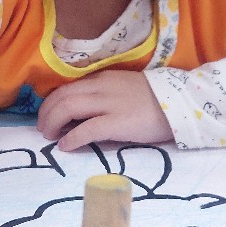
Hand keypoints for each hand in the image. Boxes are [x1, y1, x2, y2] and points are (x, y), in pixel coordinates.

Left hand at [37, 70, 173, 150]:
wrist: (182, 104)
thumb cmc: (156, 100)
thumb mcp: (126, 89)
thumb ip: (106, 96)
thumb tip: (85, 113)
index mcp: (104, 79)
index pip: (69, 87)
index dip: (53, 102)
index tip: (48, 114)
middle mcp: (102, 88)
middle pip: (62, 96)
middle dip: (46, 113)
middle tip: (43, 129)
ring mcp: (109, 104)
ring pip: (68, 107)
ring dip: (52, 123)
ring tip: (49, 136)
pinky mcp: (117, 123)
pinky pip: (86, 130)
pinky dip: (71, 138)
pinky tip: (65, 146)